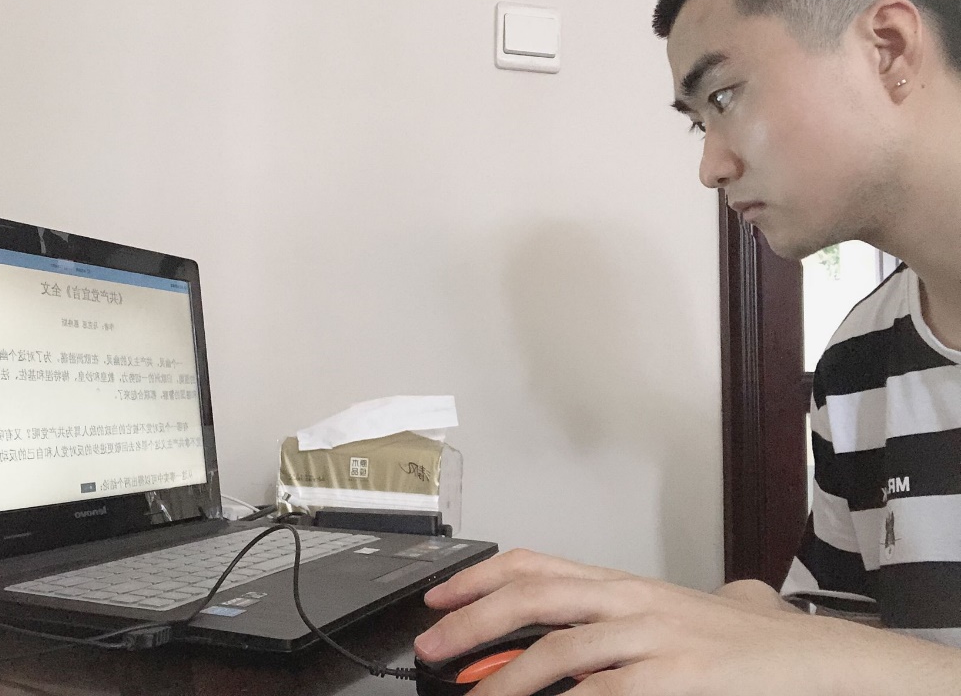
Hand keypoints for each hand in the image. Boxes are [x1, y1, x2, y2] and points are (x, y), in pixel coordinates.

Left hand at [414, 549, 960, 695]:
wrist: (816, 660)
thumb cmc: (752, 640)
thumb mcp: (692, 610)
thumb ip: (657, 608)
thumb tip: (644, 602)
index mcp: (624, 584)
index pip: (536, 564)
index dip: (479, 578)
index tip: (438, 599)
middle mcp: (629, 600)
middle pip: (533, 595)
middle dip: (472, 622)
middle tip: (431, 648)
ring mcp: (652, 637)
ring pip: (558, 648)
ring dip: (505, 679)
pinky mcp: (676, 676)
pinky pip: (604, 693)